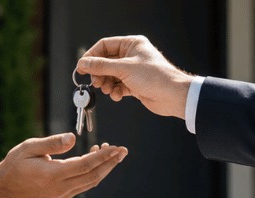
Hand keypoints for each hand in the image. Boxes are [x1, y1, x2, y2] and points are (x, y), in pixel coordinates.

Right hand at [0, 133, 127, 197]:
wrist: (5, 189)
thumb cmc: (15, 165)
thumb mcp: (29, 148)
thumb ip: (52, 143)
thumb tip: (73, 137)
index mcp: (53, 175)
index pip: (85, 165)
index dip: (103, 156)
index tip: (115, 147)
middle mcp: (60, 188)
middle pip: (93, 176)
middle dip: (110, 163)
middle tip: (123, 150)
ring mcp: (62, 195)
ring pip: (90, 182)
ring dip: (104, 169)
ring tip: (112, 154)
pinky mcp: (61, 196)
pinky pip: (83, 185)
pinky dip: (93, 174)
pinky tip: (95, 161)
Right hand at [76, 35, 194, 118]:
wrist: (172, 96)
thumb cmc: (154, 76)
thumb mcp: (124, 69)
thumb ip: (101, 66)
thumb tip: (83, 63)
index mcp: (132, 44)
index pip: (105, 45)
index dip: (92, 56)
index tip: (82, 67)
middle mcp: (132, 55)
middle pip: (106, 62)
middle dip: (100, 73)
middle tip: (95, 82)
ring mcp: (133, 70)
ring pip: (111, 75)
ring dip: (107, 83)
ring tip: (108, 90)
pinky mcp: (135, 84)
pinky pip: (118, 85)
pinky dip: (116, 91)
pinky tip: (117, 95)